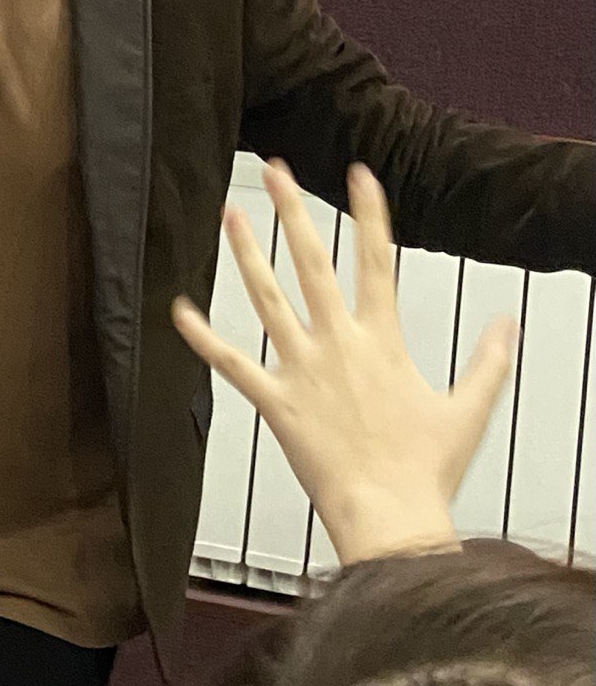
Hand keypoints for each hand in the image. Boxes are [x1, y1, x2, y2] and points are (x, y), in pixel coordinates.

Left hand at [172, 161, 518, 562]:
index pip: (377, 261)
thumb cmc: (426, 468)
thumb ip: (488, 362)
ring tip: (230, 213)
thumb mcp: (469, 409)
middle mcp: (338, 342)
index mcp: (383, 340)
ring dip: (247, 254)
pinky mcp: (274, 399)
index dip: (370, 214)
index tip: (359, 173)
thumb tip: (507, 323)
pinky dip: (202, 336)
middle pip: (313, 263)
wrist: (390, 516)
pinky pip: (231, 362)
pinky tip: (179, 309)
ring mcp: (302, 368)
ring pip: (267, 298)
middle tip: (275, 169)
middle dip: (293, 211)